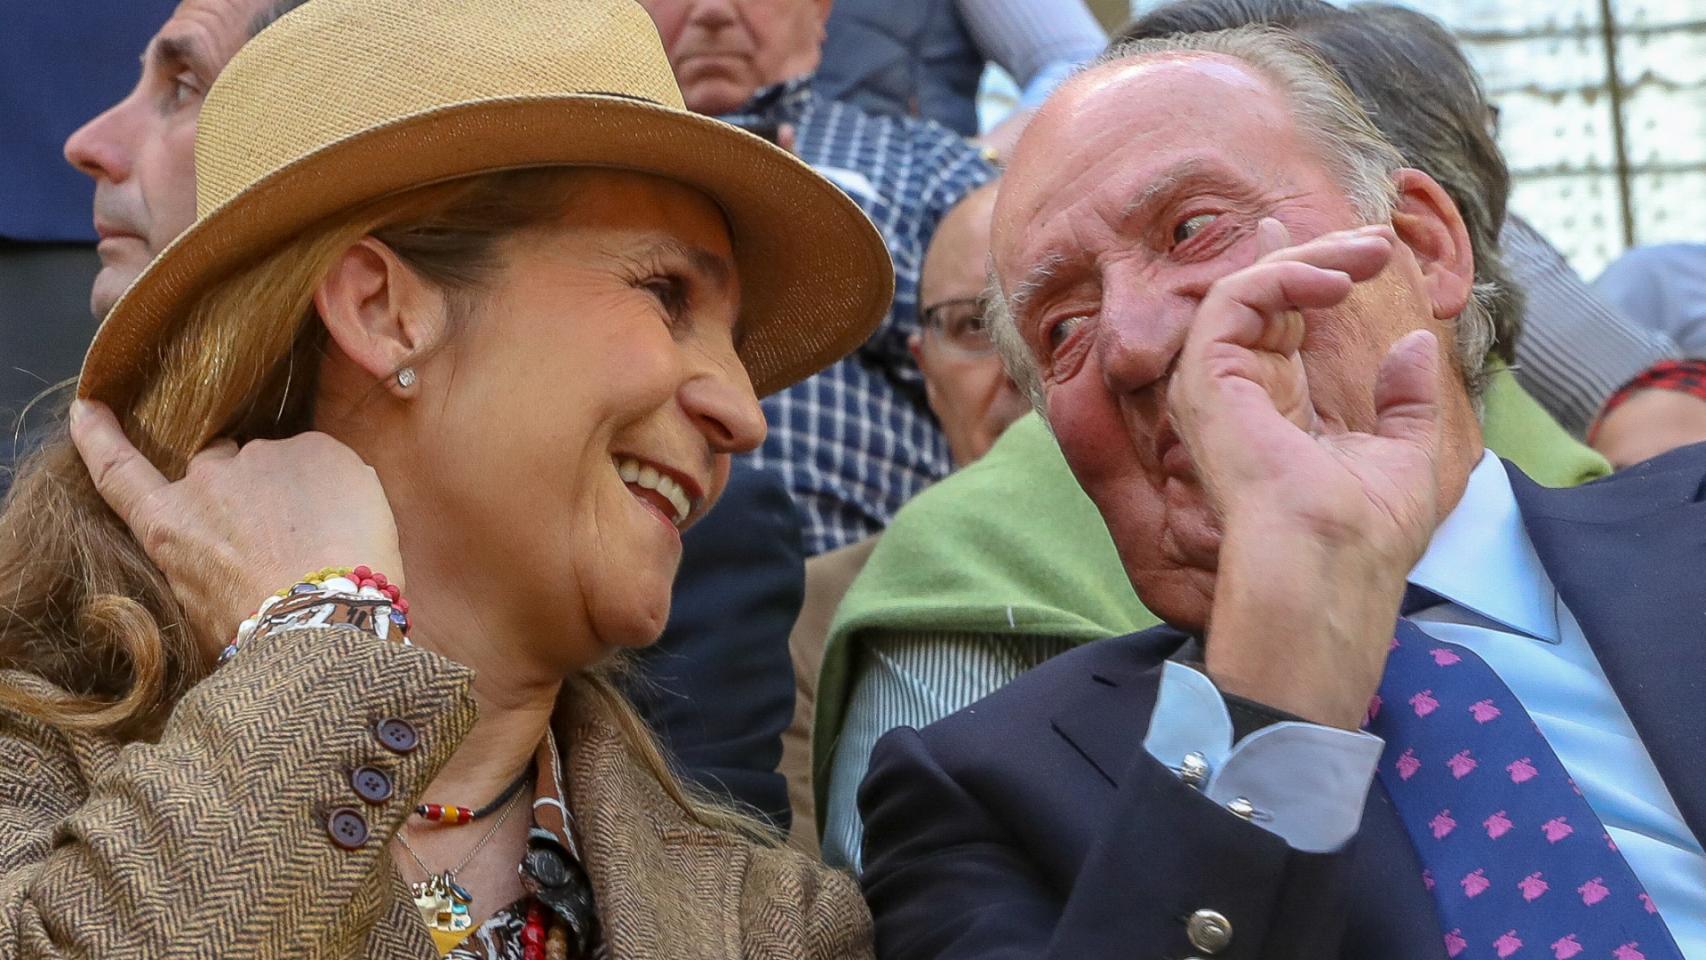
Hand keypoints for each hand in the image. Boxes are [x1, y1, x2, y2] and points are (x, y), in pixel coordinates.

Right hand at [69, 400, 405, 664]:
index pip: (120, 471)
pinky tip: (348, 525)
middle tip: (277, 533)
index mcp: (168, 526)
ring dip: (295, 490)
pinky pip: (326, 461)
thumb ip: (199, 570)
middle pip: (218, 463)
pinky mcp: (316, 448)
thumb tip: (220, 568)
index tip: (89, 408)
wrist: (321, 620)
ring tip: (322, 541)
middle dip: (242, 487)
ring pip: (279, 463)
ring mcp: (262, 457)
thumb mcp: (199, 614)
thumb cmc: (261, 635)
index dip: (101, 438)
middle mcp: (206, 481)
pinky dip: (337, 486)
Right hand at [1169, 219, 1443, 728]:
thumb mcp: (1405, 452)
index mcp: (1275, 411)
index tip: (1348, 246)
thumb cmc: (1365, 534)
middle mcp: (1239, 395)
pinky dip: (1281, 277)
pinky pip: (1232, 301)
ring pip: (1243, 290)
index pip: (1277, 325)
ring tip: (1366, 254)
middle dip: (1317, 255)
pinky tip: (1333, 283)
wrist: (1334, 560)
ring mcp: (1216, 388)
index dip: (1302, 275)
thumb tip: (1415, 344)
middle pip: (1261, 298)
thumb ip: (1404, 401)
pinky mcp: (1205, 379)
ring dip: (1306, 259)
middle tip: (1376, 242)